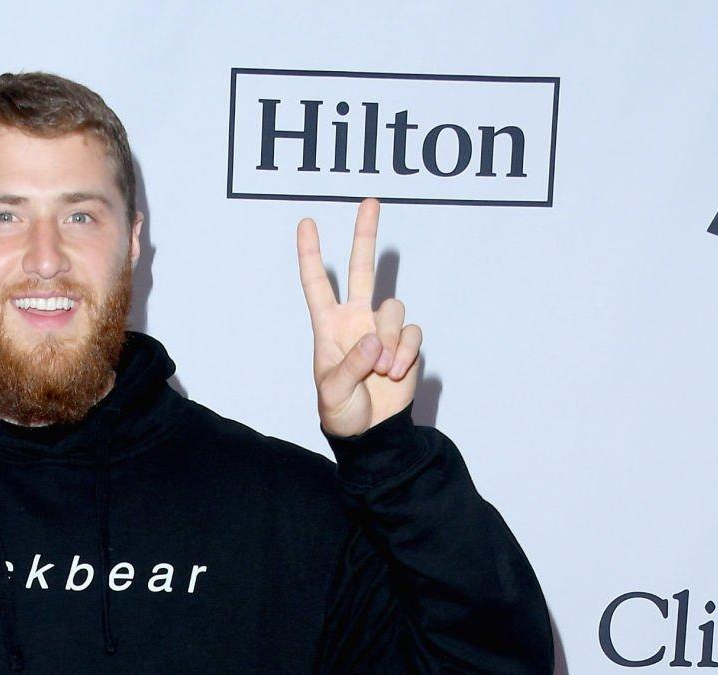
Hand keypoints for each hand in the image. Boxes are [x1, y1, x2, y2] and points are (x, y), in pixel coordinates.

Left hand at [296, 196, 421, 438]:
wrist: (371, 431)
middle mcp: (356, 319)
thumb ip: (350, 365)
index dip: (310, 255)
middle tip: (370, 201)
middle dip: (365, 235)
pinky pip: (411, 332)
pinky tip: (395, 373)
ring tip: (381, 371)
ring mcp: (382, 328)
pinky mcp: (404, 341)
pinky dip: (405, 353)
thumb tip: (373, 340)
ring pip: (393, 307)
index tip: (306, 224)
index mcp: (329, 327)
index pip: (317, 285)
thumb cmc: (341, 413)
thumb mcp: (333, 393)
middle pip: (361, 269)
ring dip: (389, 341)